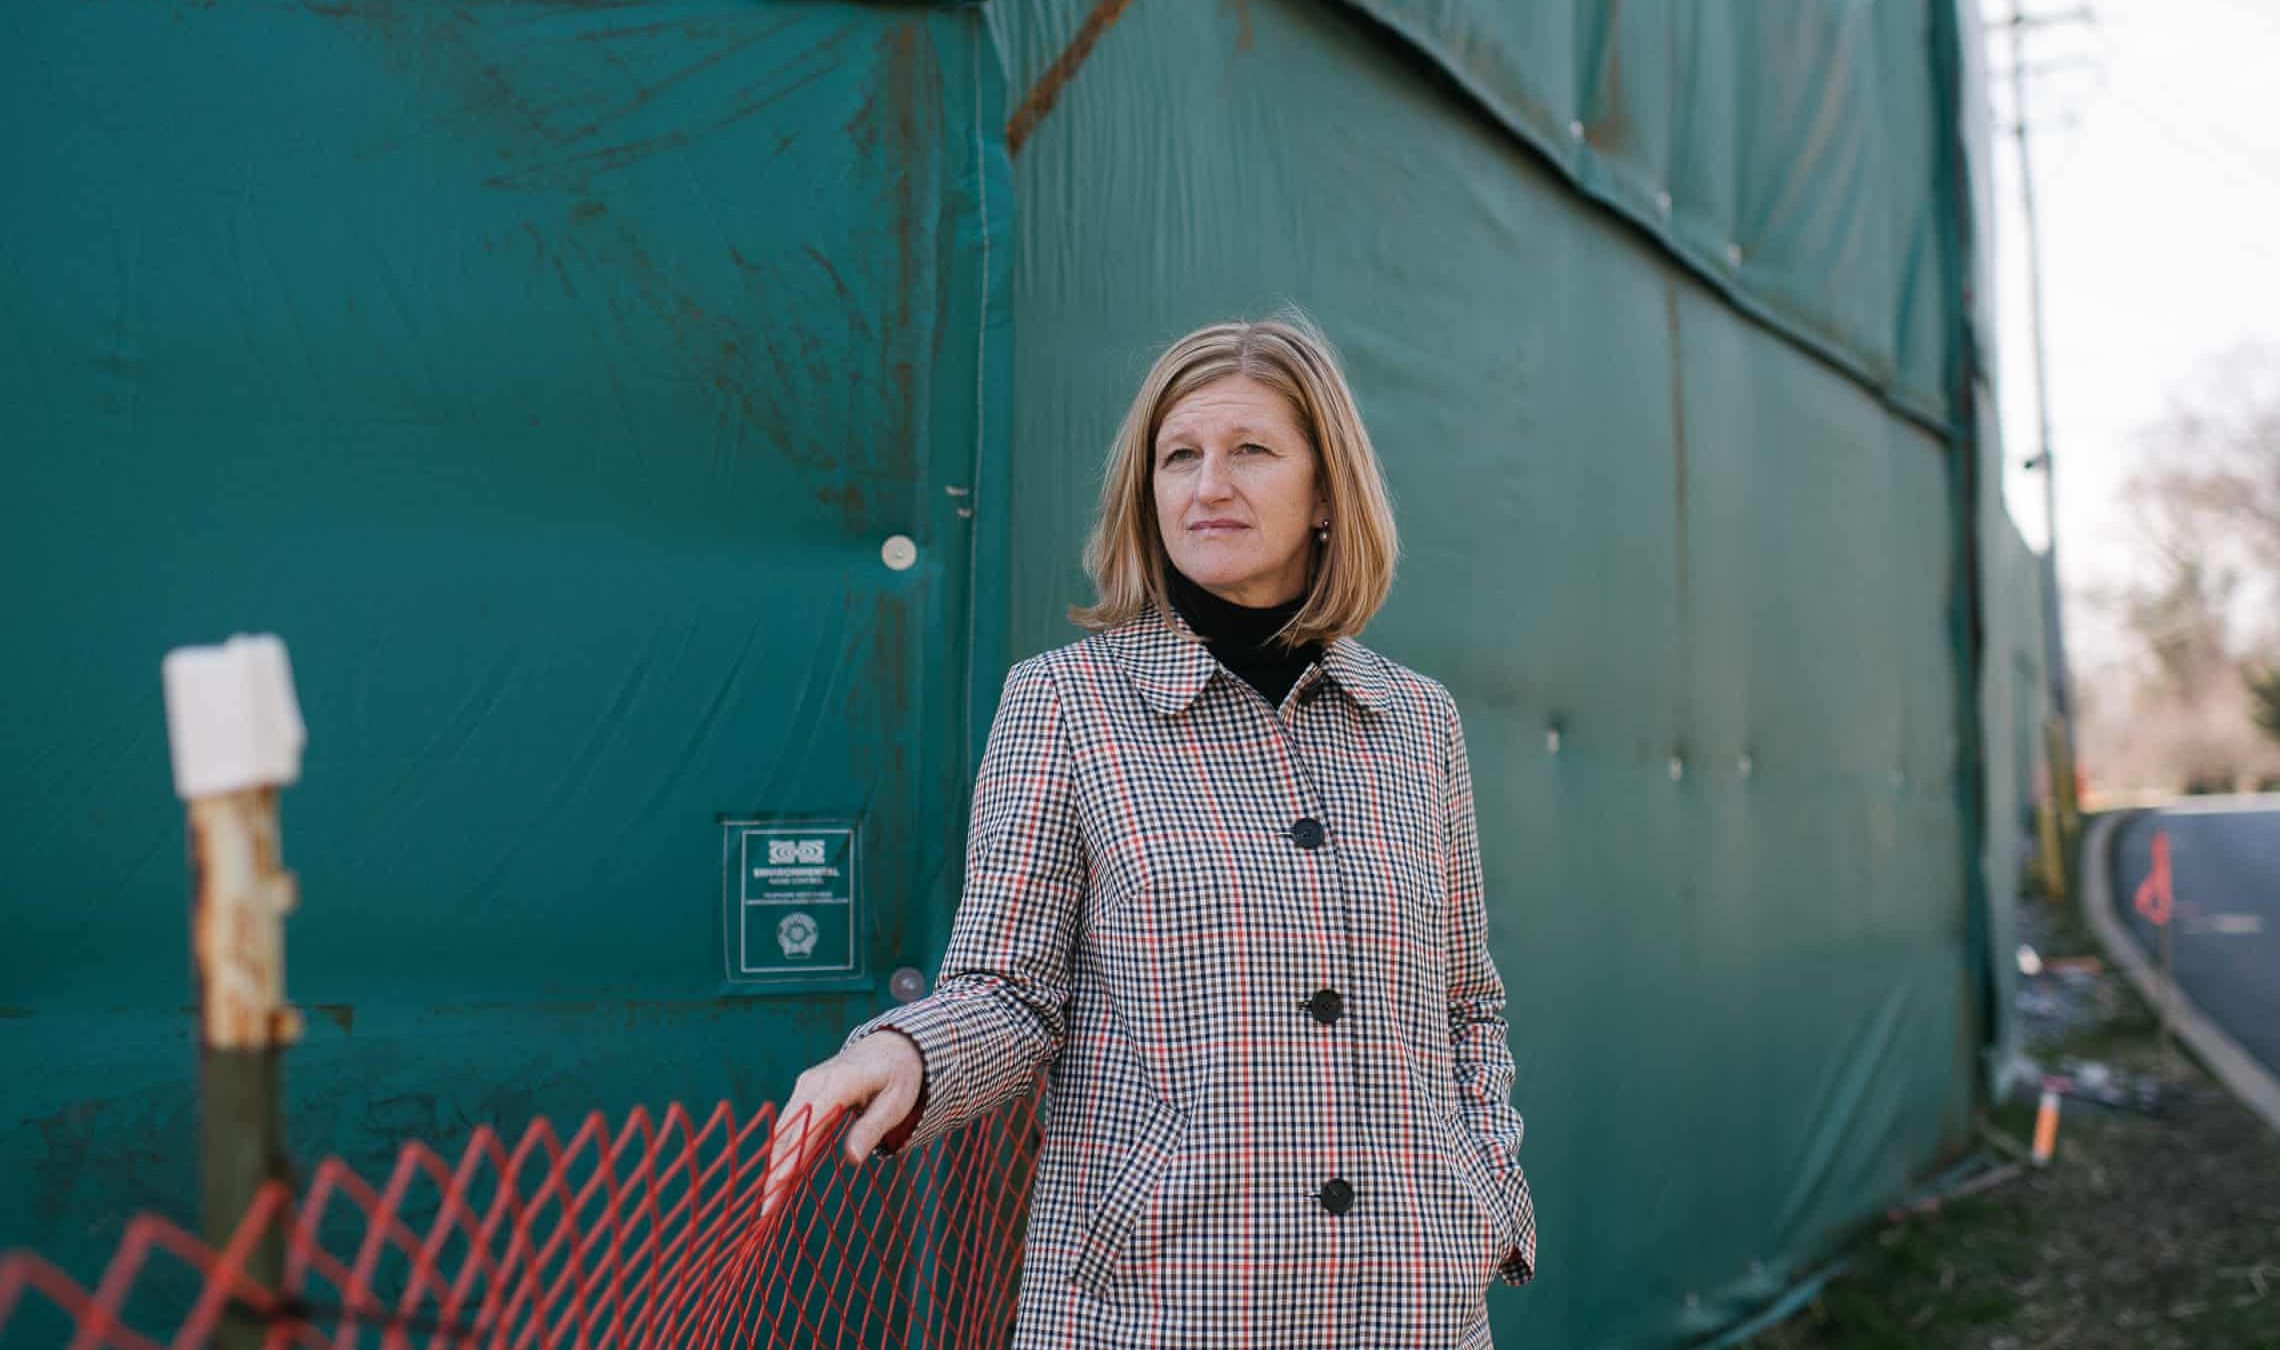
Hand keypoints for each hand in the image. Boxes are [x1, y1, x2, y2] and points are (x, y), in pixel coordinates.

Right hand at [758, 1029, 925, 1223]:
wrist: (892, 1047)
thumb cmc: (898, 1076)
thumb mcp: (896, 1102)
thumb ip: (872, 1128)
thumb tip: (852, 1159)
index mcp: (838, 1083)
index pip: (807, 1128)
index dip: (789, 1161)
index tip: (776, 1191)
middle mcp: (813, 1082)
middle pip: (787, 1132)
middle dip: (775, 1170)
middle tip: (765, 1210)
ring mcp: (805, 1085)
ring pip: (783, 1130)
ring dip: (774, 1164)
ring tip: (768, 1201)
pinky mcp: (804, 1092)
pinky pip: (790, 1125)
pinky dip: (782, 1151)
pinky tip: (779, 1177)